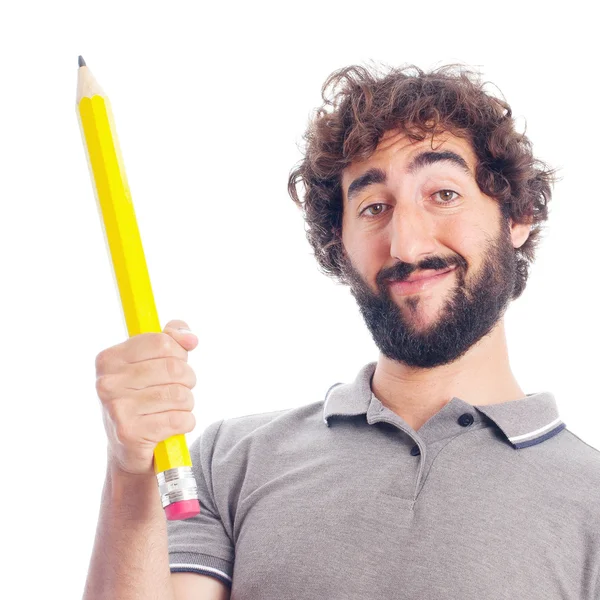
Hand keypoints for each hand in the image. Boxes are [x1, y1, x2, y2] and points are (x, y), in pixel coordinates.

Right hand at [94, 319, 198, 475]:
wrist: (130, 450)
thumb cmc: (144, 399)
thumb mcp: (152, 363)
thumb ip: (171, 339)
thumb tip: (190, 338)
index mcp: (109, 359)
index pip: (161, 341)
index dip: (178, 353)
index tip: (176, 363)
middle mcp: (107, 383)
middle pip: (174, 368)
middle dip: (187, 380)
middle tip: (178, 390)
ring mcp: (116, 408)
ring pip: (180, 395)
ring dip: (187, 404)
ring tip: (172, 409)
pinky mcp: (130, 433)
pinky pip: (180, 419)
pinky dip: (185, 423)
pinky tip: (172, 426)